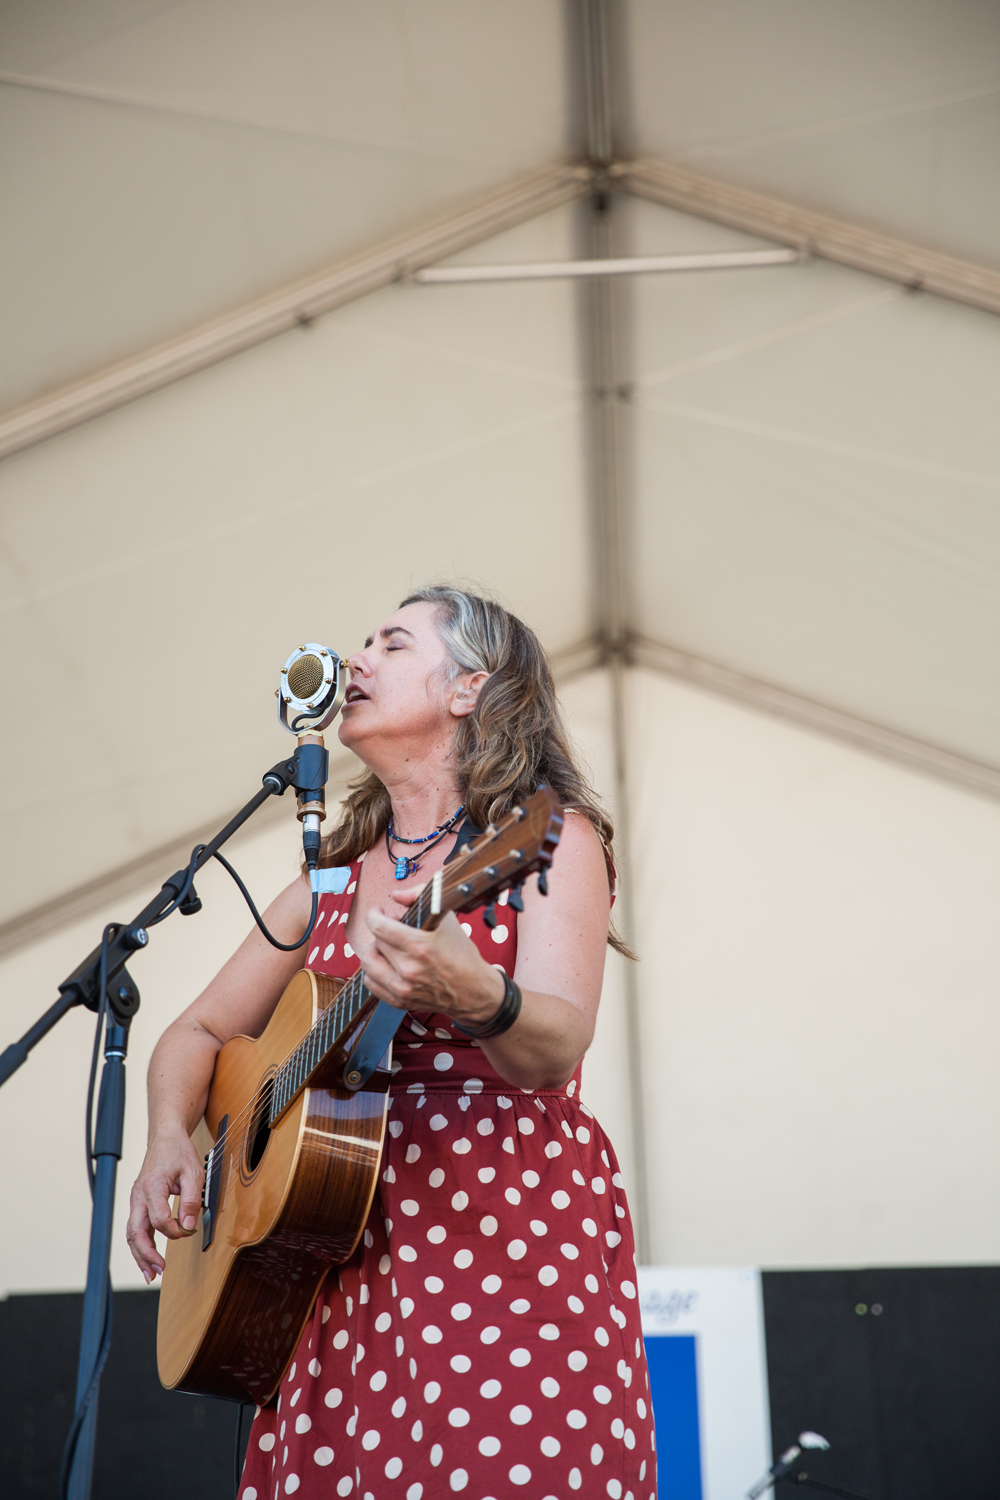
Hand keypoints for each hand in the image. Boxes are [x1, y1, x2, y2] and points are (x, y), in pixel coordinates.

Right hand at [126, 1130, 203, 1282]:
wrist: (165, 1138)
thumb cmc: (179, 1153)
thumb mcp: (193, 1172)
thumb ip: (192, 1199)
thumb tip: (189, 1226)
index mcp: (152, 1186)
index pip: (159, 1219)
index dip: (175, 1230)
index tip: (189, 1231)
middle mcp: (138, 1195)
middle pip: (136, 1231)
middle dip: (147, 1254)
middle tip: (159, 1271)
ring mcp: (135, 1200)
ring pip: (132, 1234)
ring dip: (140, 1255)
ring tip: (151, 1275)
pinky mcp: (138, 1204)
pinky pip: (135, 1229)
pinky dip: (140, 1246)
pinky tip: (148, 1261)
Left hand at [363, 890, 504, 1027]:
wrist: (473, 990)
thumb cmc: (461, 953)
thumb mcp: (446, 918)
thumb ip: (419, 897)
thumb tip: (396, 895)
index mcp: (419, 946)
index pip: (379, 927)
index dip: (374, 915)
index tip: (379, 912)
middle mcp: (408, 969)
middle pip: (375, 942)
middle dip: (381, 931)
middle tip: (392, 928)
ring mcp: (402, 988)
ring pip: (368, 963)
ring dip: (375, 950)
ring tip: (387, 946)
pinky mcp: (399, 1001)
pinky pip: (371, 982)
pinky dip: (374, 971)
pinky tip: (386, 963)